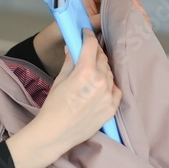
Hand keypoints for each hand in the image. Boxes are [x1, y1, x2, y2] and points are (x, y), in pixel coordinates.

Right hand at [5, 30, 120, 167]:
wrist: (55, 134)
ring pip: (109, 73)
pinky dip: (109, 85)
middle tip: (88, 52)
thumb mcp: (60, 80)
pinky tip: (100, 86)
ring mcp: (108, 96)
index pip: (91, 46)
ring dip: (102, 68)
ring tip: (92, 71)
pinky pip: (115, 89)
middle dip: (95, 52)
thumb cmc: (53, 107)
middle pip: (102, 58)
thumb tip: (73, 48)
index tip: (86, 34)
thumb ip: (70, 62)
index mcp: (85, 72)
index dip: (88, 36)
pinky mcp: (112, 108)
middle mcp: (100, 82)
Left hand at [79, 0, 148, 31]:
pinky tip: (140, 20)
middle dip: (134, 5)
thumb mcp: (89, 22)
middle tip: (143, 19)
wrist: (73, 24)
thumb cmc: (77, 21)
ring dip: (136, 9)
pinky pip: (125, 0)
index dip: (127, 0)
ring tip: (145, 22)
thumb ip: (101, 19)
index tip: (136, 11)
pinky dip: (132, 10)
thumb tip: (116, 19)